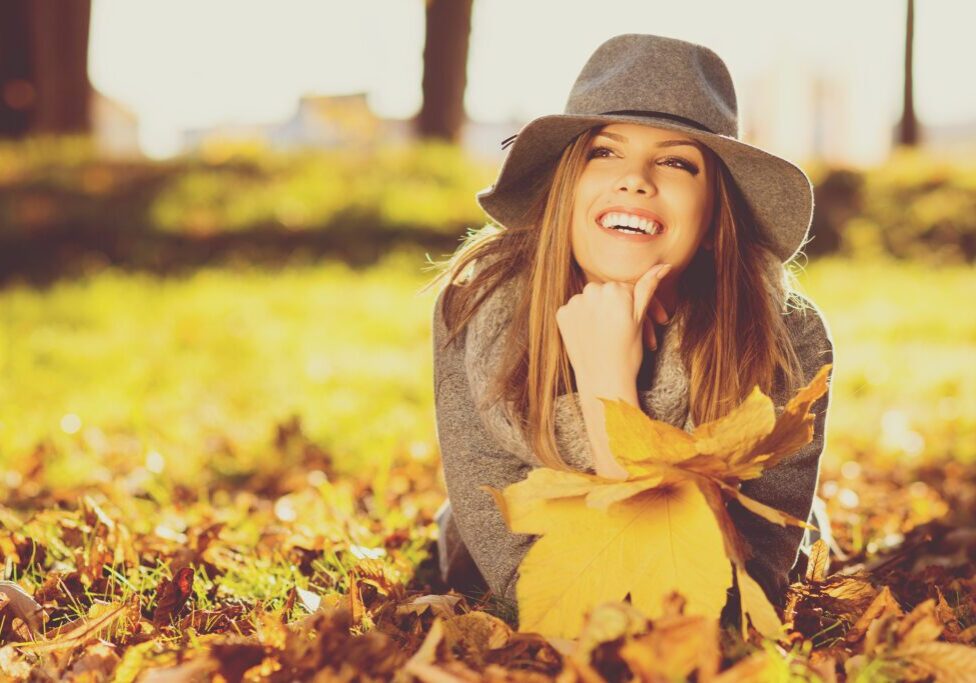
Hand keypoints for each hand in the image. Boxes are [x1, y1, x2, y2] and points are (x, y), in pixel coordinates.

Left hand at [556, 263, 672, 388]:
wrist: (603, 381)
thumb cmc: (627, 353)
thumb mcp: (641, 319)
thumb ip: (647, 287)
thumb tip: (663, 265)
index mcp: (614, 290)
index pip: (626, 289)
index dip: (636, 306)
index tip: (641, 322)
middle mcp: (591, 291)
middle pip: (608, 293)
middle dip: (618, 308)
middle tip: (627, 330)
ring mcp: (574, 303)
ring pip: (592, 300)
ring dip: (600, 312)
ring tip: (610, 334)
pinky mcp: (561, 315)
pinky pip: (576, 310)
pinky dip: (584, 319)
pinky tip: (592, 335)